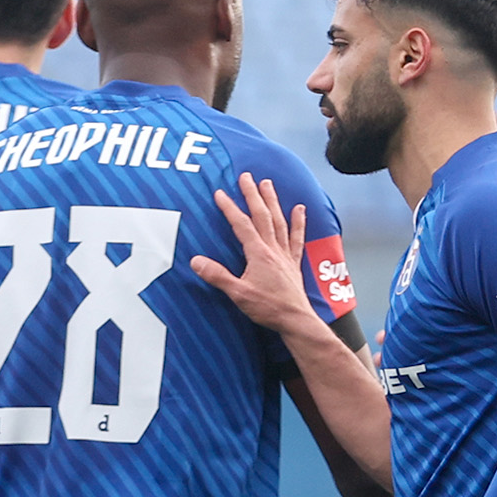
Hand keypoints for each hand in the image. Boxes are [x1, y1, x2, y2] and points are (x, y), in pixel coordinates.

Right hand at [191, 176, 326, 337]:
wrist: (296, 319)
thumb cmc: (268, 308)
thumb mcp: (238, 294)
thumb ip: (217, 276)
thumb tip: (196, 261)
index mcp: (258, 253)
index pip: (241, 225)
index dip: (229, 208)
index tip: (219, 192)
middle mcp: (273, 249)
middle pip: (262, 215)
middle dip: (253, 194)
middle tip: (246, 176)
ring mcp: (285, 254)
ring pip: (279, 221)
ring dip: (272, 201)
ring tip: (267, 184)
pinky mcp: (294, 262)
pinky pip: (297, 237)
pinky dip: (298, 222)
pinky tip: (300, 209)